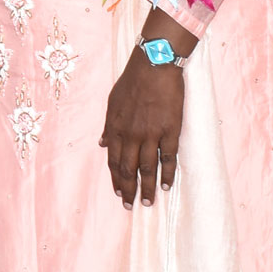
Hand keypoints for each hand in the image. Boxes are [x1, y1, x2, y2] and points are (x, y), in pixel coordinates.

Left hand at [100, 40, 187, 205]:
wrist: (154, 65)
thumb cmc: (132, 81)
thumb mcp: (112, 102)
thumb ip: (108, 126)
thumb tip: (102, 144)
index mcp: (116, 129)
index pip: (114, 162)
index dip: (116, 180)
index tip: (118, 193)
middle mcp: (131, 135)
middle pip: (128, 170)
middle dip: (128, 191)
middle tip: (130, 206)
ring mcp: (151, 134)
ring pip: (147, 168)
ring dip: (146, 188)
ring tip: (148, 202)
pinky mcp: (170, 130)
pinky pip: (168, 158)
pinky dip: (167, 174)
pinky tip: (167, 186)